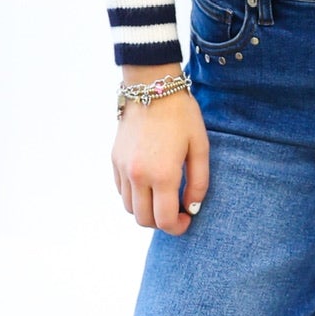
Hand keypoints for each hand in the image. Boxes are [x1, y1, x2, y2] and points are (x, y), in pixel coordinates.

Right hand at [112, 83, 209, 231]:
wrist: (151, 87)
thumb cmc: (182, 116)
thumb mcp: (200, 147)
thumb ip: (199, 183)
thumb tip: (192, 208)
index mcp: (162, 174)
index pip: (164, 220)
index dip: (177, 228)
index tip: (186, 219)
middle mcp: (138, 176)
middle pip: (144, 220)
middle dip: (161, 223)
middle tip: (176, 211)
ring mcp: (123, 168)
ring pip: (129, 208)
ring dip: (146, 210)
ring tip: (162, 197)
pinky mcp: (114, 160)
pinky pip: (121, 190)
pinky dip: (134, 196)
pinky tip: (149, 183)